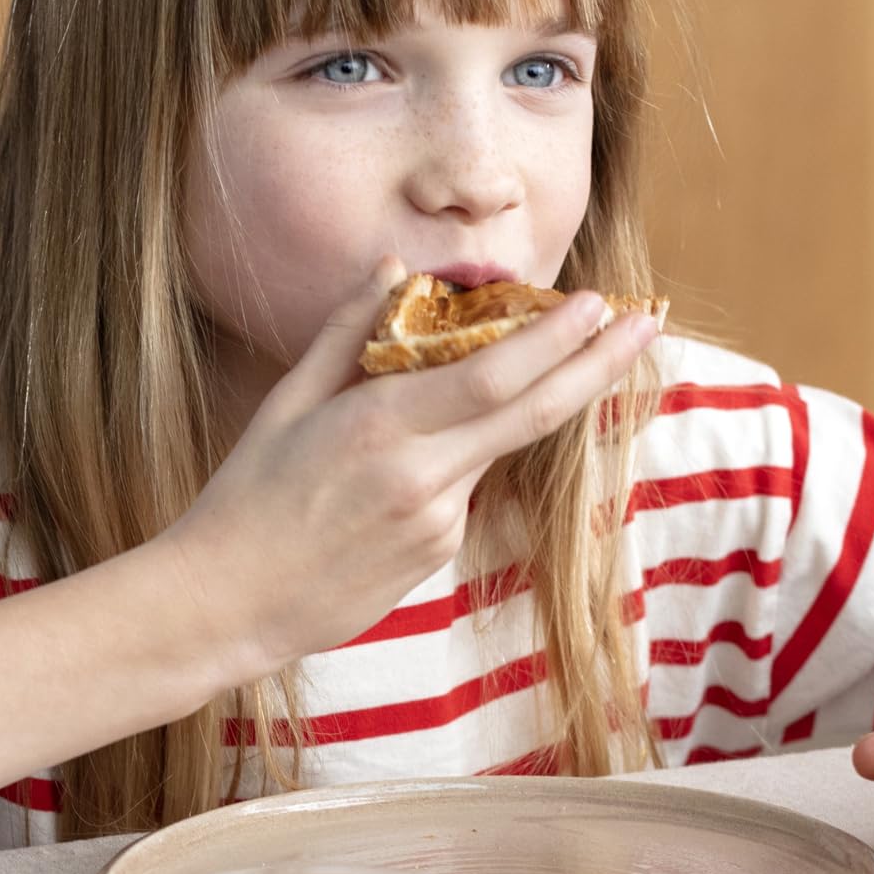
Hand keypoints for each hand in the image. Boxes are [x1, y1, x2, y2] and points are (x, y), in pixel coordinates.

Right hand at [162, 257, 661, 678]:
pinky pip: (463, 489)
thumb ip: (347, 332)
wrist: (227, 604)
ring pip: (493, 448)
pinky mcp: (438, 555)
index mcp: (382, 428)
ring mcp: (439, 523)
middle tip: (645, 322)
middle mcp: (423, 476)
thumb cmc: (245, 497)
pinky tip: (396, 475)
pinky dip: (454, 459)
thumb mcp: (286, 403)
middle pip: (533, 414)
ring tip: (530, 367)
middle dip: (599, 365)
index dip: (556, 340)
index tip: (599, 303)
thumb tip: (395, 268)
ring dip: (521, 406)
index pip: (494, 376)